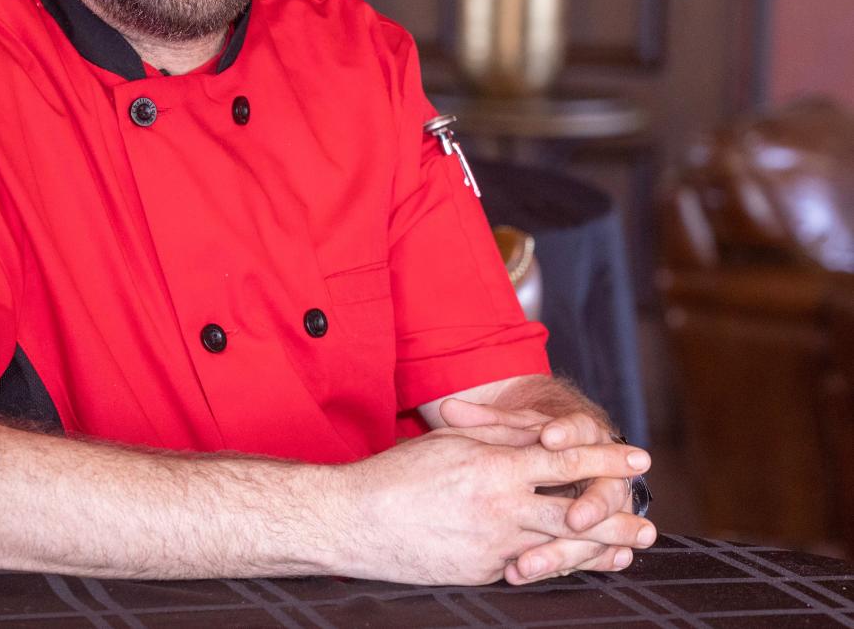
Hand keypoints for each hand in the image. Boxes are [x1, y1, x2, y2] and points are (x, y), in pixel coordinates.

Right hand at [342, 422, 651, 585]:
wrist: (357, 519)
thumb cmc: (400, 472)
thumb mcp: (453, 441)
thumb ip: (501, 436)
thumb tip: (544, 434)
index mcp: (496, 467)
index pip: (567, 459)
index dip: (607, 458)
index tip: (638, 458)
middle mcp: (502, 507)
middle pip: (576, 512)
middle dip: (618, 516)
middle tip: (650, 520)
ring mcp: (494, 546)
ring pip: (561, 548)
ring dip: (601, 550)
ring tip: (630, 552)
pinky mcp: (483, 573)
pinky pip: (528, 567)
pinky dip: (558, 565)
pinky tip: (579, 566)